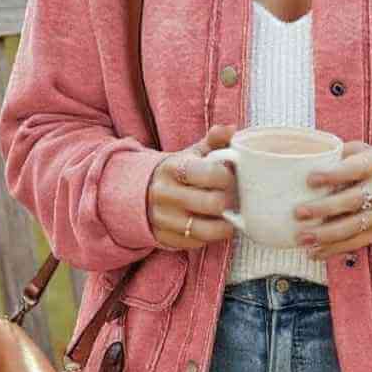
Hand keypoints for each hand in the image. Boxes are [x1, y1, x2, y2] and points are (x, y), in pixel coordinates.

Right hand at [146, 125, 239, 249]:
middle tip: (230, 198)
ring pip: (207, 230)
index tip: (229, 177)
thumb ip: (214, 141)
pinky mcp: (165, 239)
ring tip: (227, 215)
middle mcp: (165, 195)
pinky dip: (210, 236)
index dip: (227, 176)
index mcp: (173, 168)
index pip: (210, 173)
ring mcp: (164, 219)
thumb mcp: (193, 153)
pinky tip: (211, 224)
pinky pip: (198, 243)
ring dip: (224, 224)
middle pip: (213, 203)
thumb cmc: (179, 172)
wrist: (140, 193)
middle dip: (229, 201)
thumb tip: (231, 128)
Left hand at [293, 141, 371, 260]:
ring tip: (301, 238)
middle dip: (323, 208)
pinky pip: (356, 243)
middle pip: (351, 201)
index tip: (310, 180)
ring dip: (324, 235)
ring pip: (352, 227)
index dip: (332, 175)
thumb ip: (340, 155)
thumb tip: (304, 161)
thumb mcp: (364, 153)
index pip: (354, 169)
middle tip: (298, 212)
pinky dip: (333, 249)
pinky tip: (314, 252)